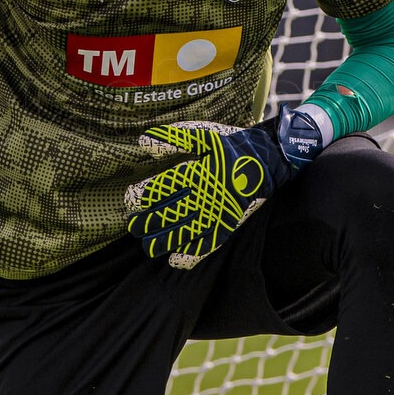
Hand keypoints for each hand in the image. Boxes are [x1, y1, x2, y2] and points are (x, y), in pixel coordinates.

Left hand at [123, 115, 302, 267]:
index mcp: (197, 173)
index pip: (161, 189)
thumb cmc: (228, 146)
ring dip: (163, 242)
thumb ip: (173, 138)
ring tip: (147, 246)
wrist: (265, 161)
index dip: (141, 196)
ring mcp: (217, 213)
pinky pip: (208, 244)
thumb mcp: (202, 135)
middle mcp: (206, 196)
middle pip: (169, 214)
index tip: (128, 200)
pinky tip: (175, 259)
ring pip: (186, 233)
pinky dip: (192, 254)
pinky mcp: (227, 225)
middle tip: (132, 225)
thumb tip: (142, 142)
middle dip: (147, 223)